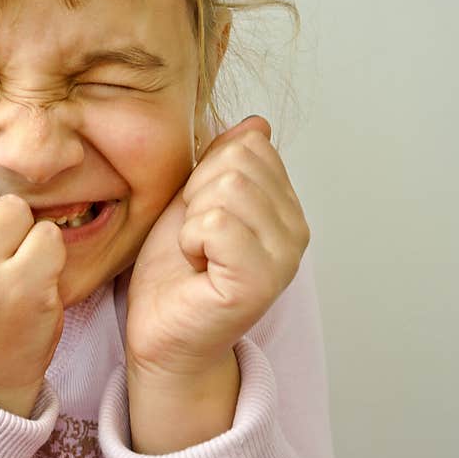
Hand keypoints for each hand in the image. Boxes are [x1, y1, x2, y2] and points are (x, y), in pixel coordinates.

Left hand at [126, 116, 310, 382]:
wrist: (162, 334)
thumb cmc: (174, 273)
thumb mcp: (194, 201)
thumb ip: (224, 163)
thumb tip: (257, 123)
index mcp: (285, 207)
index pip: (251, 143)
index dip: (206, 172)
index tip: (198, 215)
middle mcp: (296, 231)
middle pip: (239, 161)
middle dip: (197, 194)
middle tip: (195, 238)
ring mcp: (284, 257)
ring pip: (228, 188)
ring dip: (192, 219)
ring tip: (196, 253)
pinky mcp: (260, 282)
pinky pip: (216, 223)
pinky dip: (190, 241)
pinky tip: (197, 267)